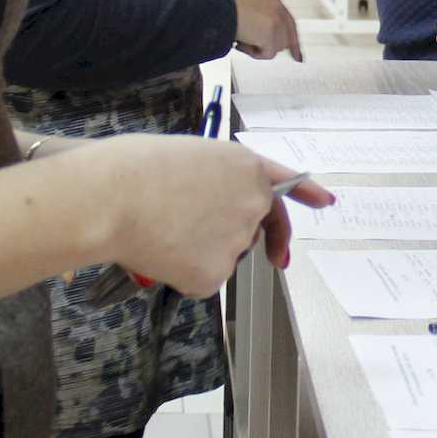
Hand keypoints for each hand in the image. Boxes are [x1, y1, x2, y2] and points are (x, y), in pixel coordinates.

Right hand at [90, 135, 334, 297]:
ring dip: (197, 250)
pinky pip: (201, 280)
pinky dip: (180, 274)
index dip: (307, 192)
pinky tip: (157, 252)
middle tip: (229, 247)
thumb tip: (209, 210)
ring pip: (222, 255)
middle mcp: (253, 204)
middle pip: (252, 228)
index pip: (286, 182)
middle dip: (249, 240)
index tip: (326, 201)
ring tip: (158, 227)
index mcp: (245, 167)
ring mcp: (237, 241)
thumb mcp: (189, 157)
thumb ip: (215, 181)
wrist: (110, 197)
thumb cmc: (135, 169)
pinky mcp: (216, 274)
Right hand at [227, 0, 304, 61]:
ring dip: (257, 47)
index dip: (292, 40)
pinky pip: (267, 54)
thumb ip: (253, 16)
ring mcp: (277, 22)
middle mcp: (277, 9)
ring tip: (241, 37)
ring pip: (276, 48)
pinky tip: (241, 42)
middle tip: (252, 45)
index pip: (288, 23)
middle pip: (285, 39)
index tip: (297, 55)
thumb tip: (250, 30)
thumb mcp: (242, 4)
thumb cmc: (220, 0)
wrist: (215, 1)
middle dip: (270, 46)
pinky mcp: (272, 34)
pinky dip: (253, 52)